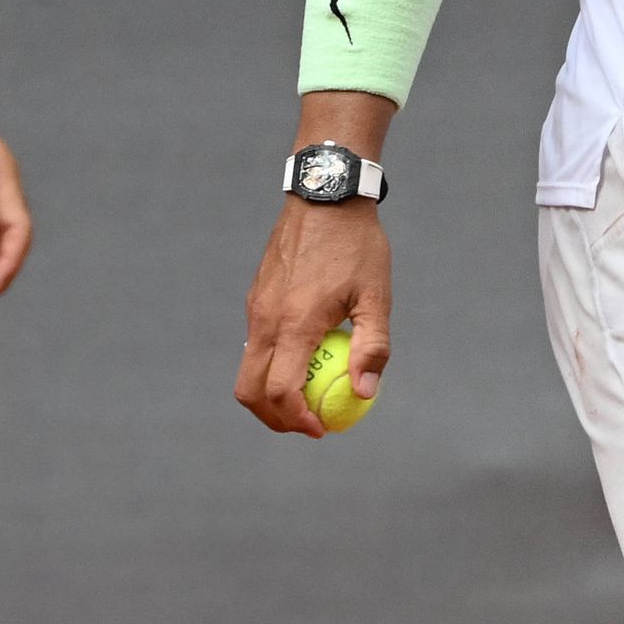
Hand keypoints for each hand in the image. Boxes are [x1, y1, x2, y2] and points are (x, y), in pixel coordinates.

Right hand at [236, 195, 390, 436]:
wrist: (324, 195)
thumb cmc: (357, 245)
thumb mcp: (375, 297)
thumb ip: (372, 347)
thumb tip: (365, 393)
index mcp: (295, 322)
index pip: (281, 391)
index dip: (298, 419)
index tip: (323, 428)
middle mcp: (266, 318)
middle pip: (249, 390)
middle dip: (274, 418)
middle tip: (308, 423)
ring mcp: (255, 307)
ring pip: (248, 368)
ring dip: (271, 392)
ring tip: (309, 392)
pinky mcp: (255, 297)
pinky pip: (254, 343)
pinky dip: (271, 364)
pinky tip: (306, 354)